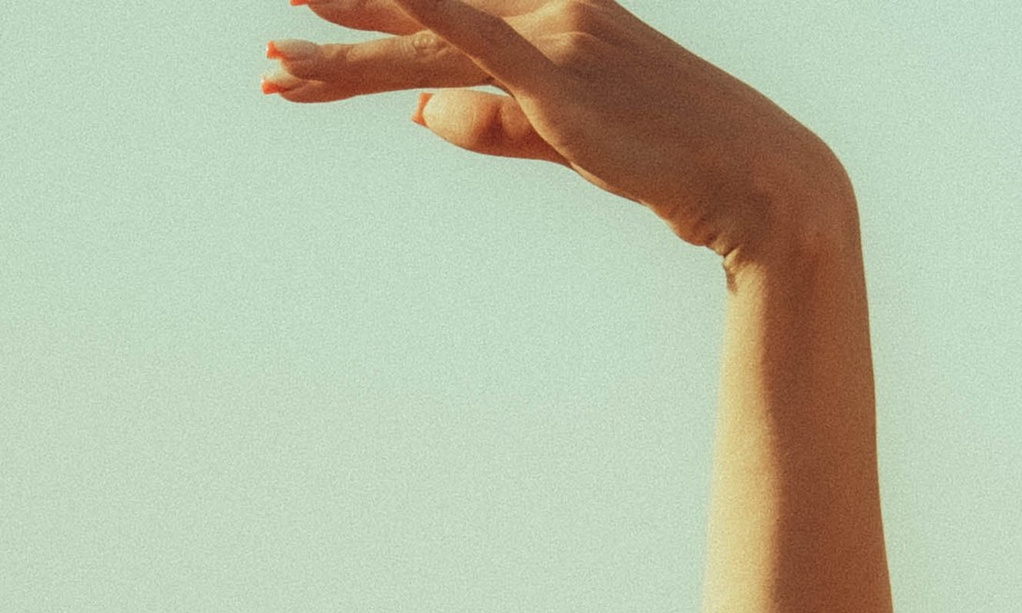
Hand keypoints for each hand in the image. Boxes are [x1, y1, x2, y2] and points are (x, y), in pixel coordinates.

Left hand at [259, 0, 849, 267]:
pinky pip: (470, 32)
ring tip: (275, 67)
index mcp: (550, 14)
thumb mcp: (568, 142)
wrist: (753, 184)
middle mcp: (546, 5)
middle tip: (266, 59)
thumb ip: (492, 122)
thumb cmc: (673, 165)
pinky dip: (417, 10)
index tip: (310, 38)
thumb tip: (418, 111)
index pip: (442, 16)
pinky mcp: (557, 72)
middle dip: (337, 37)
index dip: (373, 29)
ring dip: (344, 58)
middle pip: (418, 18)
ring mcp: (551, 32)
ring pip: (425, 39)